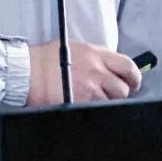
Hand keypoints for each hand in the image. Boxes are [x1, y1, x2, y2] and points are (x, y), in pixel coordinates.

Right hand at [26, 40, 141, 105]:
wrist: (27, 70)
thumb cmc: (47, 58)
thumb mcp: (77, 48)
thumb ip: (97, 57)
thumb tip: (110, 68)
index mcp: (97, 55)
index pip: (128, 66)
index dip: (134, 78)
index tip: (133, 83)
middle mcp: (96, 71)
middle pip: (123, 89)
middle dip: (120, 94)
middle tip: (112, 95)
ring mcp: (88, 89)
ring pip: (110, 103)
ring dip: (106, 104)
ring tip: (94, 102)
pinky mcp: (78, 103)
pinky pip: (96, 112)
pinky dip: (94, 111)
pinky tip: (86, 108)